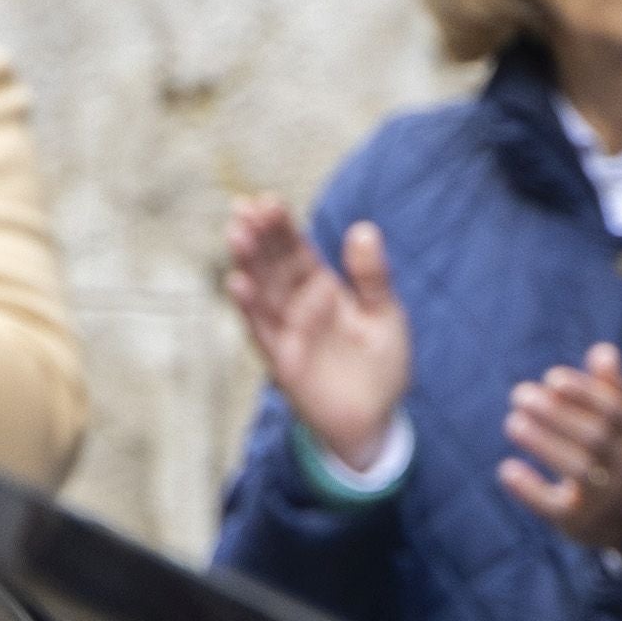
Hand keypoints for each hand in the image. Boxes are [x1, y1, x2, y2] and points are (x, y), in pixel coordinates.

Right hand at [221, 194, 412, 466]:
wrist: (374, 419)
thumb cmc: (381, 365)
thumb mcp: (385, 314)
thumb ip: (372, 276)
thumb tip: (364, 228)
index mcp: (322, 287)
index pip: (296, 249)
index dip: (280, 226)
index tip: (266, 201)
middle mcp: (298, 305)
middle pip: (273, 264)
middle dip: (259, 237)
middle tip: (245, 208)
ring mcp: (287, 331)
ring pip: (262, 291)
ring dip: (248, 263)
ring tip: (236, 233)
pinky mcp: (282, 360)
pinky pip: (263, 331)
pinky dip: (250, 308)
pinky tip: (238, 283)